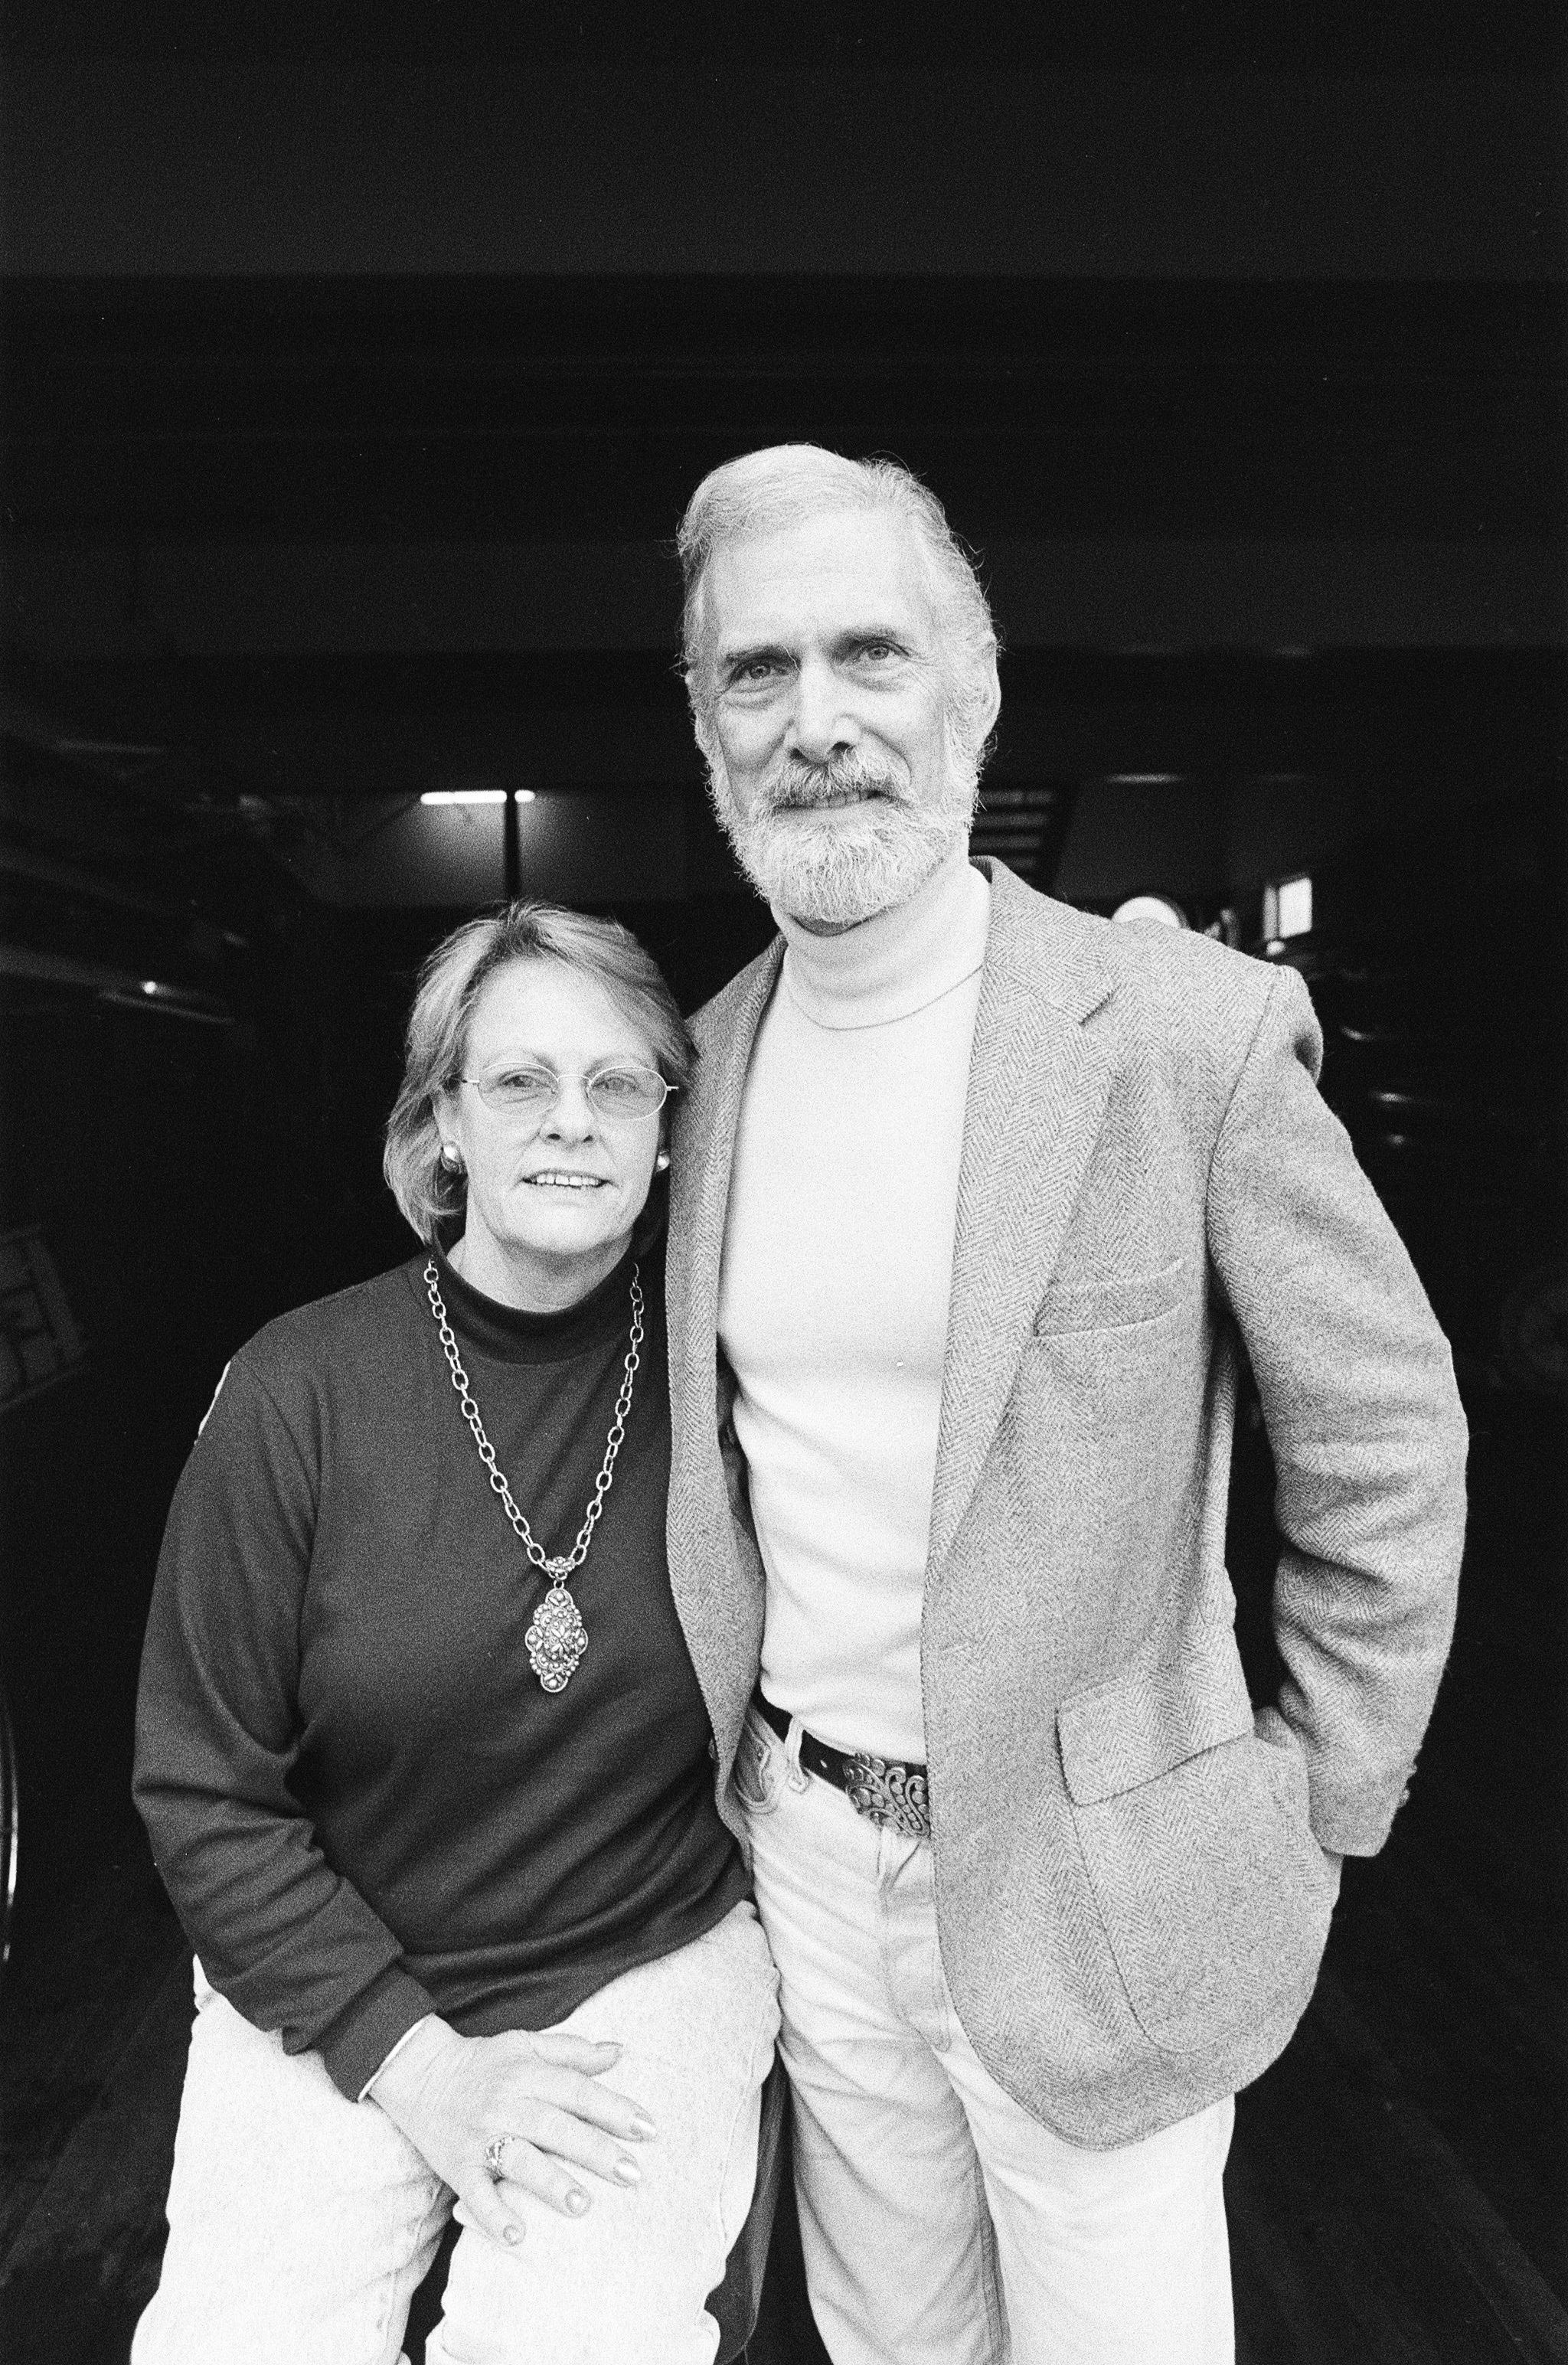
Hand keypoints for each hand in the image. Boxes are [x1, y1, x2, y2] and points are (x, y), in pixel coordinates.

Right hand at [369, 2016, 655, 2247]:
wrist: (417, 2073)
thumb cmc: (482, 2062)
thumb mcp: (525, 2043)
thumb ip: (572, 2051)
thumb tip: (620, 2052)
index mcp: (525, 2073)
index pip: (576, 2091)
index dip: (614, 2108)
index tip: (648, 2130)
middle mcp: (505, 2104)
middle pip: (554, 2127)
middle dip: (595, 2151)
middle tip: (632, 2174)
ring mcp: (479, 2137)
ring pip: (518, 2160)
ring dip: (550, 2183)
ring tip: (582, 2206)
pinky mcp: (456, 2166)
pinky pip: (475, 2194)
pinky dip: (493, 2216)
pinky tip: (517, 2236)